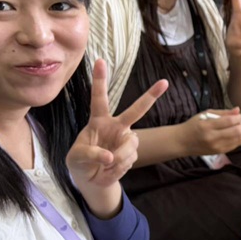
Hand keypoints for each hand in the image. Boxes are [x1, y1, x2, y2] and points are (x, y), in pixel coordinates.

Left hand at [67, 59, 166, 193]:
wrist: (91, 179)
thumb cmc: (79, 162)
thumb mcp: (76, 157)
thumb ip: (90, 153)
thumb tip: (110, 157)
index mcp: (98, 120)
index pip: (99, 98)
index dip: (99, 80)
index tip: (100, 60)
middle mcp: (116, 126)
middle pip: (135, 110)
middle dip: (150, 96)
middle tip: (164, 82)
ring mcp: (126, 140)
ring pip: (131, 144)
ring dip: (120, 158)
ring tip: (107, 165)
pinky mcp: (132, 153)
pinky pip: (130, 159)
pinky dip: (119, 167)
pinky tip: (111, 169)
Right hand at [179, 107, 240, 155]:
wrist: (182, 142)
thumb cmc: (193, 126)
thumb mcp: (205, 114)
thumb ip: (222, 112)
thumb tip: (237, 110)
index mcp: (207, 126)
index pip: (229, 121)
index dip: (238, 118)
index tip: (239, 116)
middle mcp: (212, 137)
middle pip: (236, 132)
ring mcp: (216, 146)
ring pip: (238, 140)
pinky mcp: (218, 152)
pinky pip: (234, 146)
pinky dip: (239, 140)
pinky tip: (237, 135)